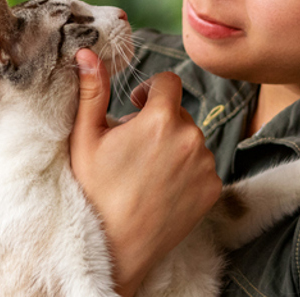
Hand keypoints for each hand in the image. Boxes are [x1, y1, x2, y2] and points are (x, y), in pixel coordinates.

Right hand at [69, 49, 221, 296]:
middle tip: (134, 147)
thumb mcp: (85, 138)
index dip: (150, 91)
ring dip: (174, 145)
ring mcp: (206, 164)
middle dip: (160, 121)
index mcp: (161, 118)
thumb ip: (92, 90)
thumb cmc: (94, 190)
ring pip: (192, 139)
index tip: (136, 106)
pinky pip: (203, 165)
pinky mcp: (214, 187)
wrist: (116, 247)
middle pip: (179, 112)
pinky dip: (187, 169)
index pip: (169, 81)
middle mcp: (191, 137)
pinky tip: (163, 186)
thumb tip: (87, 52)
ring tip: (147, 170)